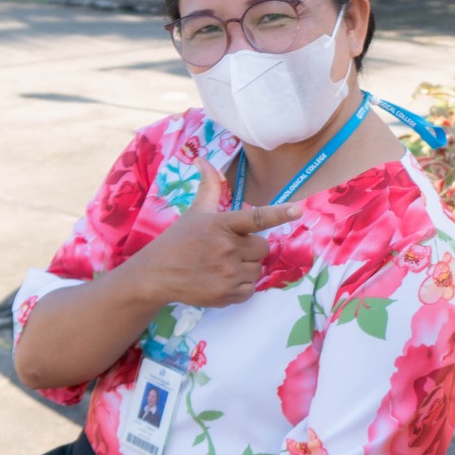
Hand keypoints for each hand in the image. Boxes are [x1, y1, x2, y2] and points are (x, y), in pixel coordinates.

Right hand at [122, 159, 301, 309]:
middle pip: (263, 248)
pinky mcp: (226, 295)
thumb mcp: (195, 212)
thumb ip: (208, 187)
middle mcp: (226, 248)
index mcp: (221, 224)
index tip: (297, 210)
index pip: (256, 218)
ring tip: (222, 265)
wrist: (156, 274)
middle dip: (251, 249)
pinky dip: (241, 287)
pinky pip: (250, 290)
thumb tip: (203, 159)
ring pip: (258, 270)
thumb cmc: (179, 240)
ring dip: (246, 268)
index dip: (279, 214)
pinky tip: (222, 280)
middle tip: (230, 249)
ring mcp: (227, 273)